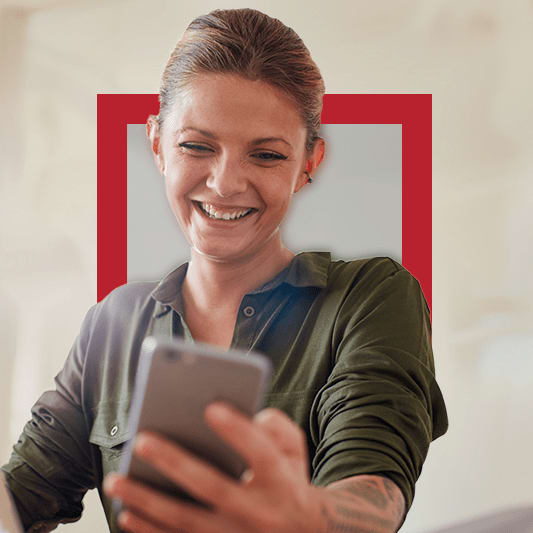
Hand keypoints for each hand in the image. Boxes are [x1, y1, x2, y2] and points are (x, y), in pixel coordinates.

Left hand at [103, 403, 323, 531]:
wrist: (299, 532)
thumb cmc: (288, 478)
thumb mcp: (295, 451)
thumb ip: (278, 428)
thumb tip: (252, 416)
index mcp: (281, 481)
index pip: (261, 454)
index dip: (238, 432)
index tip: (212, 406)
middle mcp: (257, 513)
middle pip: (213, 487)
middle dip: (175, 464)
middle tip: (142, 439)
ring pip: (185, 520)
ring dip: (147, 501)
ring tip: (116, 479)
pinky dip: (149, 530)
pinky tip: (126, 512)